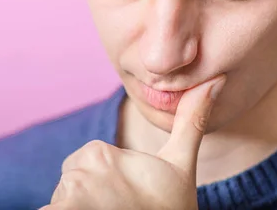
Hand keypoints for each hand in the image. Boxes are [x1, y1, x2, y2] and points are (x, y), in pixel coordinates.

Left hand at [40, 75, 225, 209]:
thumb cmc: (171, 208)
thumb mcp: (180, 167)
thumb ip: (189, 123)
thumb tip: (214, 80)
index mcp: (99, 152)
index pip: (84, 166)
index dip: (103, 184)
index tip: (126, 198)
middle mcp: (79, 172)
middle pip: (71, 185)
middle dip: (89, 199)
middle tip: (121, 209)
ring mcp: (70, 197)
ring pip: (62, 203)